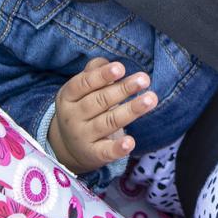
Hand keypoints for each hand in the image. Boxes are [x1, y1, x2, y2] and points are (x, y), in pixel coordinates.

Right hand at [47, 57, 157, 173]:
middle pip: (99, 101)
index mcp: (68, 96)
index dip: (102, 76)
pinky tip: (130, 142)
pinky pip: (106, 152)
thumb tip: (108, 62)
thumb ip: (93, 72)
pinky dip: (117, 148)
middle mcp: (73, 117)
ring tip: (150, 99)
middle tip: (144, 79)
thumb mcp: (80, 90)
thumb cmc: (82, 108)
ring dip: (130, 110)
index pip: (83, 84)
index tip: (121, 68)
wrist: (67, 147)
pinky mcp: (93, 155)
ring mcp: (82, 137)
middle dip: (123, 89)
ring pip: (108, 122)